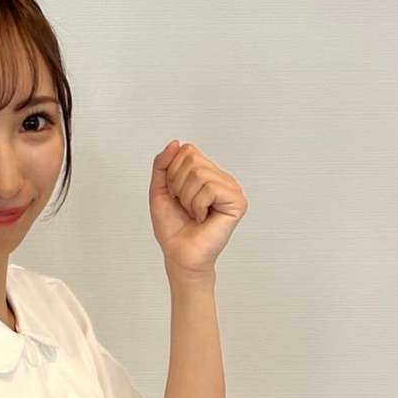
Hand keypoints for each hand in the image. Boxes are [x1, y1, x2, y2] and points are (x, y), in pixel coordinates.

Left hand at [149, 140, 247, 277]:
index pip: (187, 150)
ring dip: (188, 198)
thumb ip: (163, 164)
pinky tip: (203, 217)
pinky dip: (198, 205)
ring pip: (199, 174)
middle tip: (185, 206)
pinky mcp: (237, 202)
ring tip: (194, 213)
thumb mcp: (159, 189)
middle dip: (178, 185)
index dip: (172, 173)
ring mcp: (232, 189)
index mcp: (206, 172)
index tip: (176, 195)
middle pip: (192, 160)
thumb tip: (176, 143)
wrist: (178, 254)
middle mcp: (221, 178)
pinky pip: (210, 189)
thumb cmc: (172, 227)